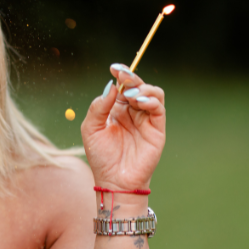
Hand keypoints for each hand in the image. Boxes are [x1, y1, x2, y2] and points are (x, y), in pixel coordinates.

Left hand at [80, 63, 165, 192]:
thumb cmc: (101, 157)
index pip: (122, 86)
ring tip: (131, 95)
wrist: (114, 181)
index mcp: (117, 110)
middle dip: (131, 78)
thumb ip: (98, 107)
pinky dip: (151, 100)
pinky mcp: (157, 129)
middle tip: (123, 76)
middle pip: (137, 85)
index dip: (120, 75)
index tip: (114, 68)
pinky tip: (139, 102)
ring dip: (142, 88)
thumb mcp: (90, 129)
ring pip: (152, 93)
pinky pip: (158, 107)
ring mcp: (146, 119)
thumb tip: (111, 86)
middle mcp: (133, 112)